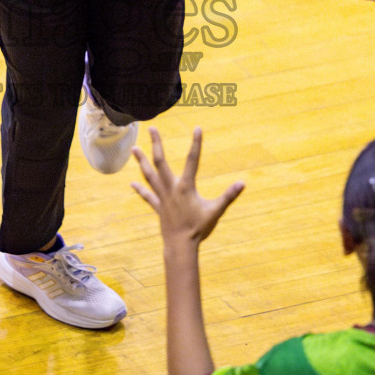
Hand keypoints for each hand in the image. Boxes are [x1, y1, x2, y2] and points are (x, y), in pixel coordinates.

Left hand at [132, 127, 244, 245]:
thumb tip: (243, 183)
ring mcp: (162, 197)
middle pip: (160, 162)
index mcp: (186, 187)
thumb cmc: (199, 228)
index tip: (197, 128)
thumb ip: (229, 196)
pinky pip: (148, 196)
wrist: (180, 246)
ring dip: (141, 161)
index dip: (196, 143)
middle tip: (151, 128)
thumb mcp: (216, 211)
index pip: (193, 160)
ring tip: (134, 148)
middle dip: (156, 144)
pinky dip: (140, 189)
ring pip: (149, 175)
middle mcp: (171, 188)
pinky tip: (132, 184)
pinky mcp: (158, 207)